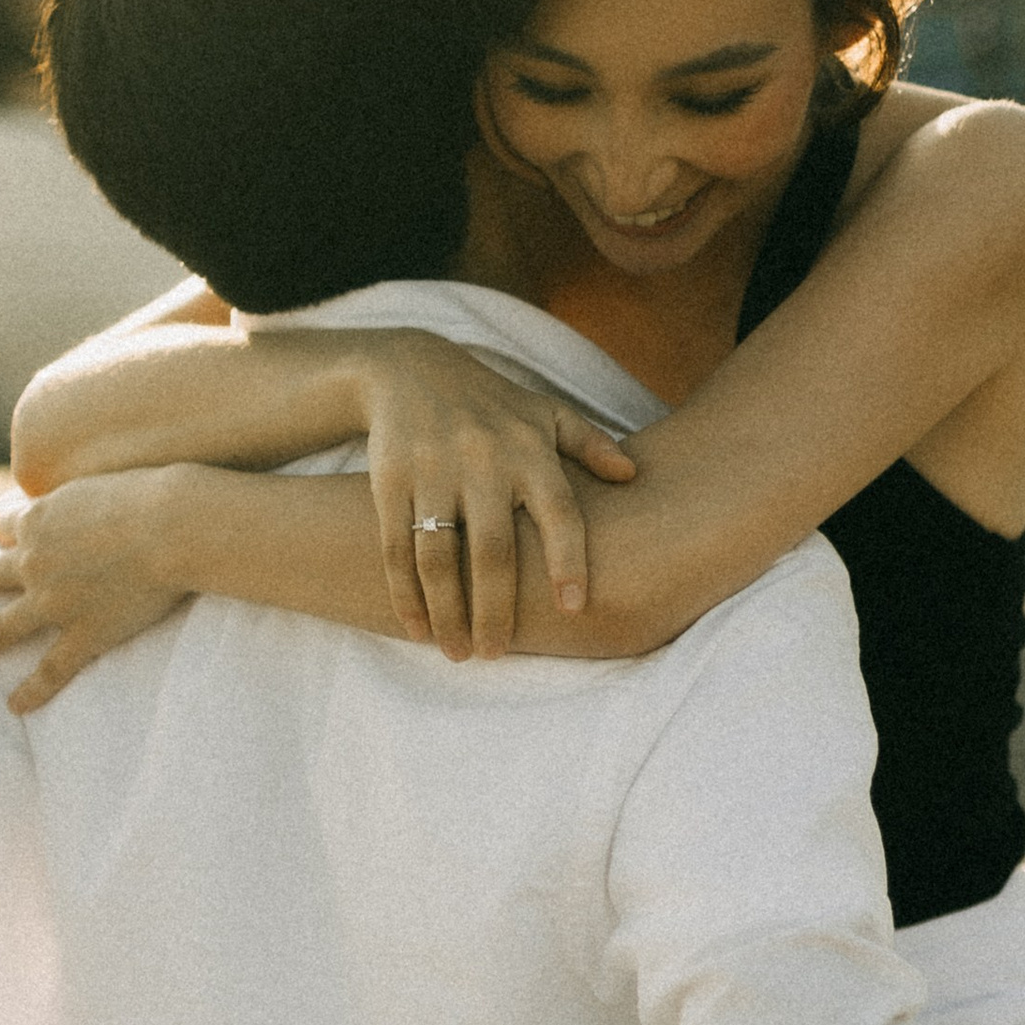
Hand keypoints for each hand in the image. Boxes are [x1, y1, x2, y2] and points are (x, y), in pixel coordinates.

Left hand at [0, 473, 188, 714]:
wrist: (171, 528)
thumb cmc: (151, 493)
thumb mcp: (105, 478)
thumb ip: (85, 494)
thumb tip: (94, 498)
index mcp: (39, 520)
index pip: (6, 525)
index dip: (3, 530)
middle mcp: (35, 562)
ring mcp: (54, 602)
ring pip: (1, 628)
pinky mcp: (83, 634)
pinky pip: (49, 671)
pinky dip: (31, 691)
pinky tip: (14, 706)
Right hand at [356, 336, 635, 657]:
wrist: (409, 369)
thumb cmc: (492, 404)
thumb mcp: (545, 413)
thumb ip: (590, 444)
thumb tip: (634, 475)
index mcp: (529, 451)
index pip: (558, 511)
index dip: (568, 560)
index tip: (574, 606)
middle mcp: (483, 461)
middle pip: (493, 550)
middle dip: (495, 610)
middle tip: (497, 655)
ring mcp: (433, 470)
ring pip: (439, 556)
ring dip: (447, 612)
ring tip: (458, 653)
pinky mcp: (389, 479)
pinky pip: (396, 547)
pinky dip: (404, 593)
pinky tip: (416, 626)